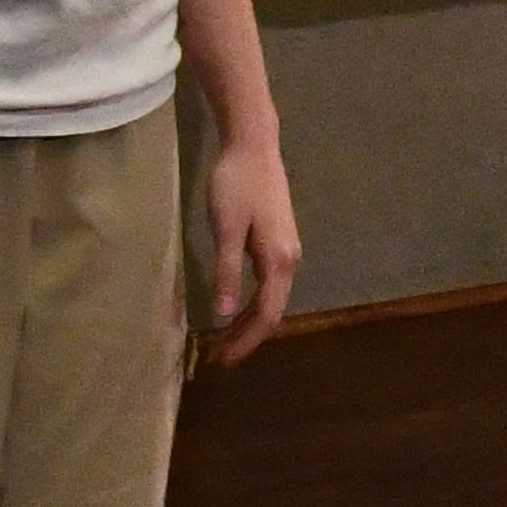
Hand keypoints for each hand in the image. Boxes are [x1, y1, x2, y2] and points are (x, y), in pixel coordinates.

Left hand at [200, 123, 302, 367]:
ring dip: (248, 322)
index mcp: (278, 260)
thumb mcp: (225, 228)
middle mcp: (289, 261)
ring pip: (271, 299)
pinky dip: (252, 303)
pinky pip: (268, 285)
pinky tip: (235, 307)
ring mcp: (287, 251)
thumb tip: (224, 313)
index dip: (245, 340)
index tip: (222, 360)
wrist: (254, 147)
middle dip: (246, 337)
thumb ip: (226, 271)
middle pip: (272, 311)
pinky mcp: (278, 242)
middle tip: (217, 357)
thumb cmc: (236, 184)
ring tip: (223, 338)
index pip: (265, 314)